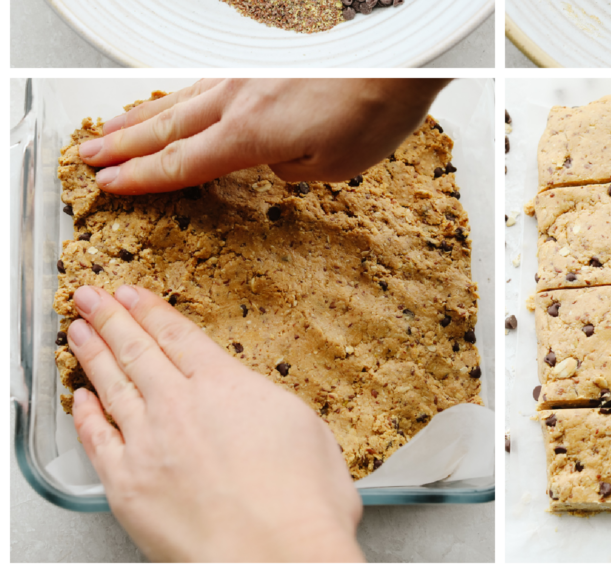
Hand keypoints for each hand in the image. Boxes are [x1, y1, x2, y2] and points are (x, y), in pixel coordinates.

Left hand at [67, 284, 363, 561]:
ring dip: (91, 353)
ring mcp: (149, 445)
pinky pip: (97, 440)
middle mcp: (180, 406)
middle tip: (90, 296)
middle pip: (136, 350)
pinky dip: (85, 414)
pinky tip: (80, 398)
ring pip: (111, 385)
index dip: (150, 310)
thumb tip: (258, 401)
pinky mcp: (128, 487)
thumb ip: (268, 403)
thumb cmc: (303, 500)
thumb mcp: (305, 427)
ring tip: (76, 331)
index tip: (132, 293)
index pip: (177, 335)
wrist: (277, 554)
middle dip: (109, 317)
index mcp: (225, 384)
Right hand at [78, 78, 449, 193]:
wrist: (405, 55)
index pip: (182, 163)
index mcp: (251, 133)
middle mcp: (240, 97)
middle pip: (168, 126)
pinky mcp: (267, 57)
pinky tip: (175, 97)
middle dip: (123, 145)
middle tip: (86, 156)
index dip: (142, 178)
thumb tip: (270, 156)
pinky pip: (208, 78)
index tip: (109, 186)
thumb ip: (287, 165)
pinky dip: (180, 92)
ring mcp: (251, 72)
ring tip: (110, 127)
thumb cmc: (377, 109)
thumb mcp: (333, 164)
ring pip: (182, 97)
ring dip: (142, 115)